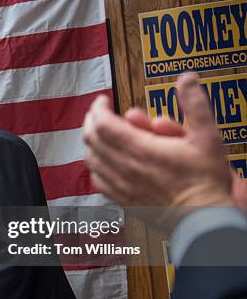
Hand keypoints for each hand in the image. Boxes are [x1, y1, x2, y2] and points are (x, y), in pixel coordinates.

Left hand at [83, 72, 232, 211]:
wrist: (202, 219)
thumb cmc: (205, 180)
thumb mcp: (207, 136)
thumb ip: (195, 104)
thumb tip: (187, 78)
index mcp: (140, 149)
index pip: (102, 123)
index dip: (98, 108)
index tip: (103, 100)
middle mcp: (124, 168)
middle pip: (92, 139)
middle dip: (92, 121)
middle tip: (100, 113)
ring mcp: (120, 185)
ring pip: (91, 159)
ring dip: (92, 142)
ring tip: (100, 133)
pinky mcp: (121, 200)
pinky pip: (97, 180)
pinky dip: (96, 165)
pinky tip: (104, 160)